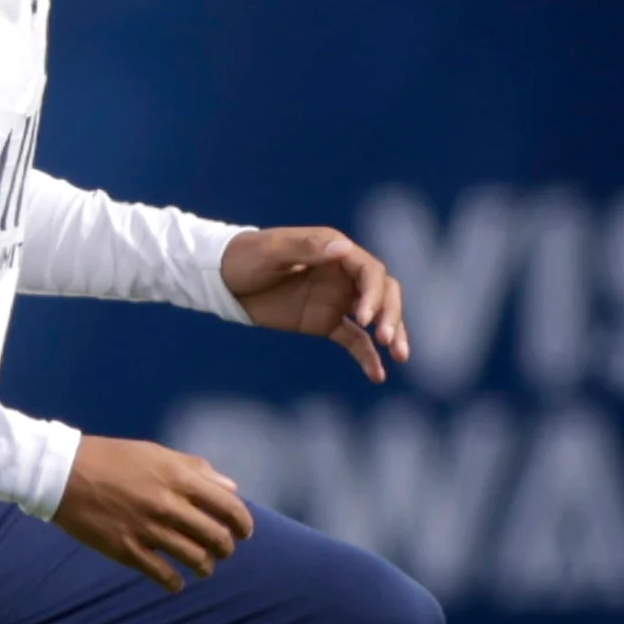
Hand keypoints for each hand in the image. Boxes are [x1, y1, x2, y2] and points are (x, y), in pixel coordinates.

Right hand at [53, 436, 254, 591]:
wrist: (64, 473)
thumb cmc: (112, 458)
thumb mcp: (157, 453)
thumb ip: (196, 469)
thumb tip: (230, 488)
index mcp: (180, 478)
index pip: (229, 507)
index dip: (243, 523)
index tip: (244, 532)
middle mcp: (169, 505)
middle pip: (216, 537)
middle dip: (226, 548)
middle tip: (222, 551)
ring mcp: (148, 530)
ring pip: (195, 559)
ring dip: (205, 567)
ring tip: (202, 568)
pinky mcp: (127, 550)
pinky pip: (163, 575)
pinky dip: (175, 583)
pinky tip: (176, 582)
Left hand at [220, 227, 409, 382]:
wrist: (223, 279)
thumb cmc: (246, 257)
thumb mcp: (272, 251)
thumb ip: (307, 248)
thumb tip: (343, 248)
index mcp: (335, 250)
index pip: (370, 271)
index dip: (374, 293)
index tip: (364, 317)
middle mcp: (343, 273)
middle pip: (383, 292)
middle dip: (390, 314)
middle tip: (386, 338)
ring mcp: (337, 298)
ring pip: (376, 316)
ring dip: (392, 332)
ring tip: (400, 356)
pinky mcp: (326, 321)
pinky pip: (355, 340)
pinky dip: (367, 356)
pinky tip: (378, 375)